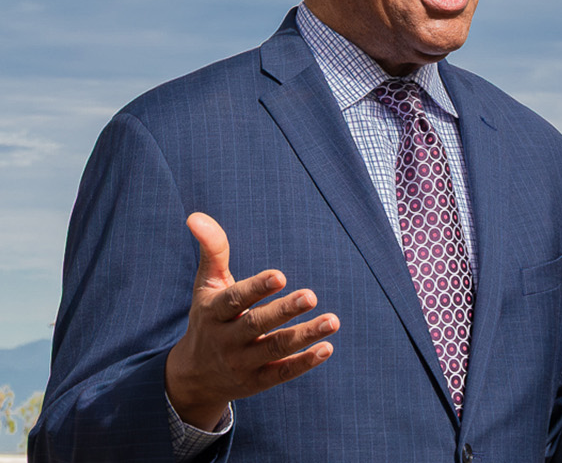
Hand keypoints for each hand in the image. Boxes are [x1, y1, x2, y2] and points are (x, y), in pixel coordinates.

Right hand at [163, 213, 337, 430]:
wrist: (192, 378)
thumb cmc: (208, 318)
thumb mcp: (206, 285)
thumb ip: (212, 250)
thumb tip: (195, 216)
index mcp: (214, 313)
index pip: (235, 300)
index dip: (257, 288)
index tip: (281, 275)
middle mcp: (226, 341)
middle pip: (256, 325)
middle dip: (284, 311)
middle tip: (311, 295)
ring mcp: (241, 364)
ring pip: (274, 350)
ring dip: (304, 336)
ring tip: (333, 321)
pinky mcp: (256, 383)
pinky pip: (280, 374)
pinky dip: (303, 363)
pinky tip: (326, 348)